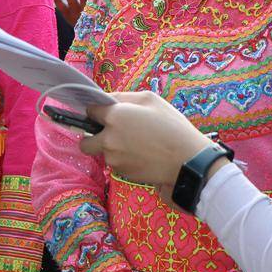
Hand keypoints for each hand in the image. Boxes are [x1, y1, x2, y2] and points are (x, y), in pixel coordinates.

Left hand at [79, 91, 212, 185]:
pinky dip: (123, 159)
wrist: (187, 160)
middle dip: (93, 137)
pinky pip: (115, 163)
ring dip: (111, 149)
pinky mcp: (122, 173)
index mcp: (114, 117)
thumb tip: (108, 100)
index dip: (97, 111)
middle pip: (85, 141)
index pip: (90, 111)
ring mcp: (114, 159)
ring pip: (102, 153)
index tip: (105, 113)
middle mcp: (108, 139)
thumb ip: (123, 97)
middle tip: (111, 133)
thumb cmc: (171, 125)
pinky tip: (142, 155)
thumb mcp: (150, 100)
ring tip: (136, 144)